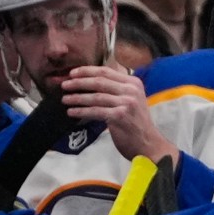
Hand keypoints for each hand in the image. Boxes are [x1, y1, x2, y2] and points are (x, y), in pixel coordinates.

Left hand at [58, 65, 173, 163]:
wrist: (148, 143)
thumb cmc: (136, 123)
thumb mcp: (131, 101)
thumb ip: (116, 90)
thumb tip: (91, 82)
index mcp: (133, 83)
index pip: (106, 71)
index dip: (87, 71)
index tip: (72, 73)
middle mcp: (131, 90)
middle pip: (99, 82)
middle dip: (79, 82)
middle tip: (64, 85)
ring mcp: (126, 102)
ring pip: (95, 96)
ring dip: (77, 98)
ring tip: (64, 99)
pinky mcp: (119, 116)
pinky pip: (95, 111)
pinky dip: (81, 111)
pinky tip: (71, 112)